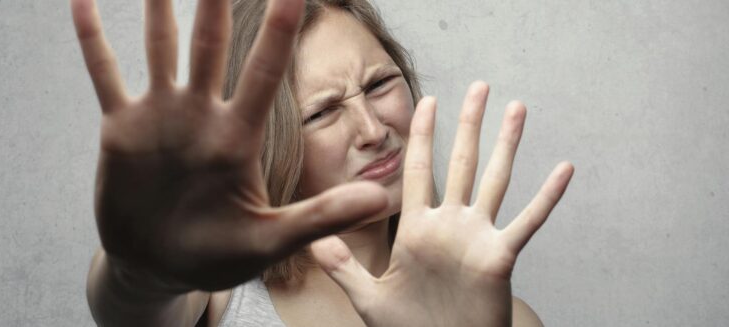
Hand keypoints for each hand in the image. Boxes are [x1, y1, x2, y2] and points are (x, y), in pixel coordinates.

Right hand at [72, 0, 387, 291]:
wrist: (160, 266)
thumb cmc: (218, 256)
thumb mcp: (271, 240)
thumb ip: (321, 216)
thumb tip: (382, 201)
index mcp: (237, 136)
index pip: (265, 71)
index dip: (280, 28)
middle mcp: (201, 115)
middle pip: (211, 44)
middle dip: (216, 1)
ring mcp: (161, 117)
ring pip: (160, 47)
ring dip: (159, 8)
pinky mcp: (122, 129)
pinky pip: (106, 75)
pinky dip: (95, 41)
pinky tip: (83, 2)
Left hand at [312, 82, 573, 325]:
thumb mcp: (368, 297)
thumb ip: (342, 265)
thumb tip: (314, 239)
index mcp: (418, 228)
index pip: (420, 170)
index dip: (424, 135)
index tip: (428, 101)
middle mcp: (449, 225)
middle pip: (461, 163)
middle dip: (469, 124)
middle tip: (479, 86)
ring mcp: (476, 238)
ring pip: (495, 180)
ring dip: (507, 145)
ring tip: (517, 109)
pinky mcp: (499, 258)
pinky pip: (527, 222)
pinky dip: (545, 197)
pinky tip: (563, 170)